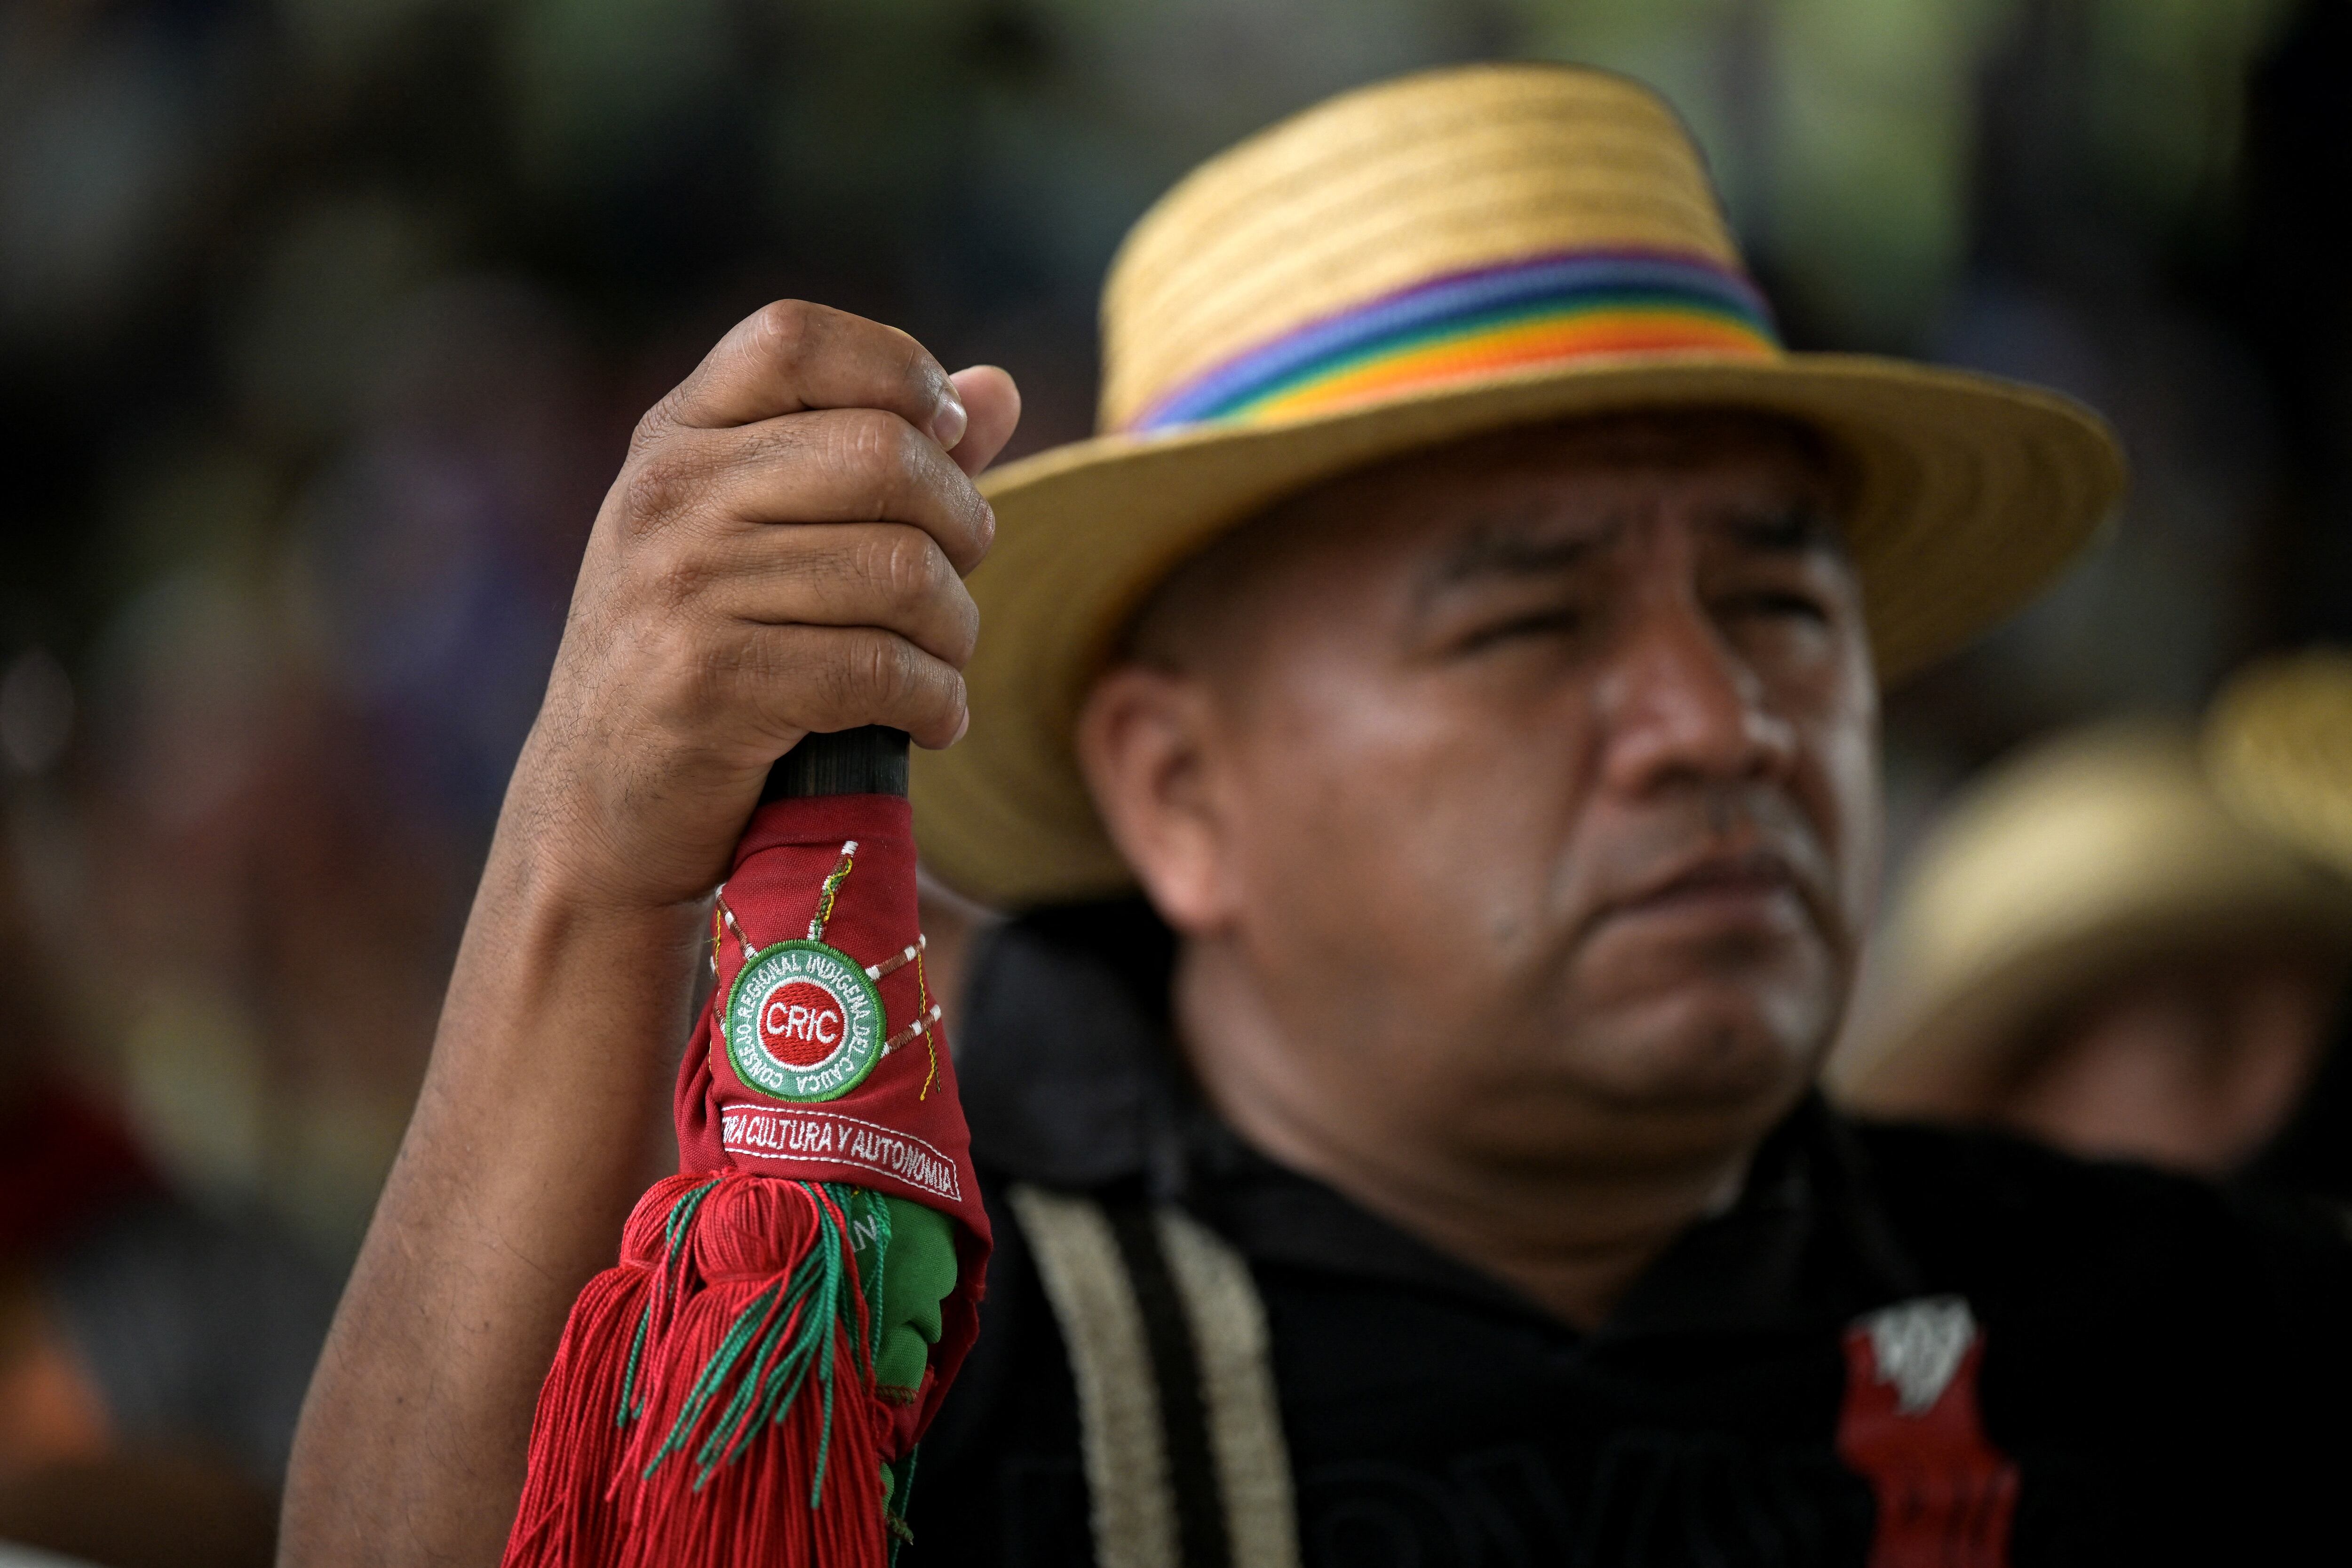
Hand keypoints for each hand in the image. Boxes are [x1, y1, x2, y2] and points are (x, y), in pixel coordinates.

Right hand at [515, 301, 1020, 912]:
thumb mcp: (763, 537)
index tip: (945, 437)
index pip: (796, 338)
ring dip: (955, 631)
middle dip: (962, 525)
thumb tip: (999, 390)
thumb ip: (878, 457)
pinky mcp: (707, 684)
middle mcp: (669, 495)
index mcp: (677, 437)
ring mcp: (680, 587)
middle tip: (957, 581)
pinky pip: (879, 670)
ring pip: (902, 571)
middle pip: (885, 455)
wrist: (600, 807)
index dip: (900, 370)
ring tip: (940, 663)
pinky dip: (935, 703)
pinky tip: (930, 720)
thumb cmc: (705, 659)